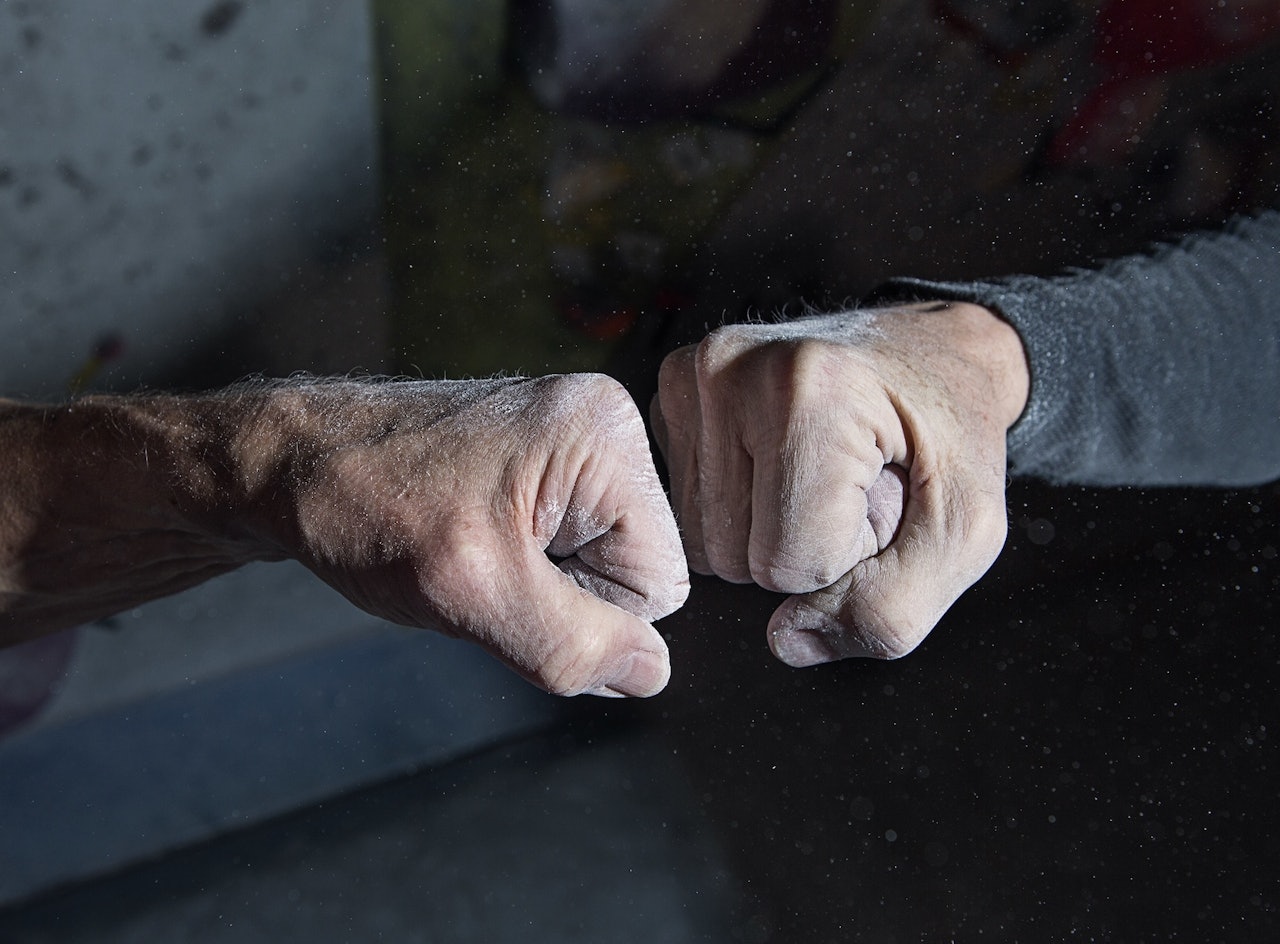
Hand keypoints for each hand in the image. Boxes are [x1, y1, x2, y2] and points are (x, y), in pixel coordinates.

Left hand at [245, 375, 689, 696]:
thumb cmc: (359, 503)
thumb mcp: (471, 594)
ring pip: (598, 571)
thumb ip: (573, 644)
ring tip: (468, 551)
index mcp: (603, 438)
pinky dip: (519, 568)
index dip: (585, 617)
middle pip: (635, 575)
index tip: (505, 583)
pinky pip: (566, 549)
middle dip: (558, 601)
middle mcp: (600, 426)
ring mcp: (571, 441)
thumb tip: (649, 671)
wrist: (283, 465)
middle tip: (480, 568)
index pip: (662, 584)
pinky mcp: (543, 460)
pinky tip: (469, 543)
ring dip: (534, 589)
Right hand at [652, 302, 1028, 665]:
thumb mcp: (964, 534)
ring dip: (764, 528)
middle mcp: (734, 370)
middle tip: (850, 488)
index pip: (784, 564)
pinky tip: (776, 460)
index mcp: (812, 393)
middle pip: (732, 557)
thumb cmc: (955, 436)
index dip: (846, 559)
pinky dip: (734, 503)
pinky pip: (683, 506)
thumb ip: (890, 608)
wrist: (936, 355)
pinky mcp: (674, 386)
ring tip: (818, 473)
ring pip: (699, 539)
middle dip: (799, 546)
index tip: (879, 501)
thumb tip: (786, 640)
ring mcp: (696, 374)